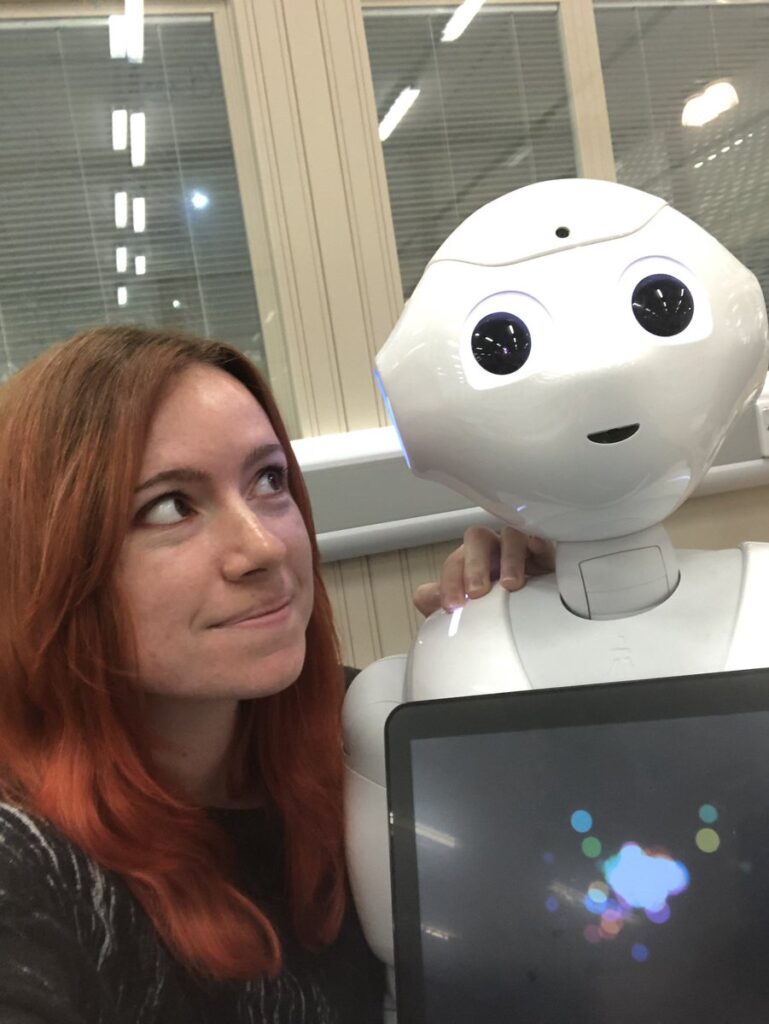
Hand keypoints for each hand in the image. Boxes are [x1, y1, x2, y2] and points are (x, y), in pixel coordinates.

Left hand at [413, 526, 554, 616]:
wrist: (537, 612)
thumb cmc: (499, 603)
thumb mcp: (469, 605)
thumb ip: (440, 600)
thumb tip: (425, 596)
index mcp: (472, 562)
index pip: (455, 562)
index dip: (450, 581)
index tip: (453, 605)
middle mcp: (495, 550)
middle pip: (478, 539)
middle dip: (475, 565)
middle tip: (477, 592)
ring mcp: (522, 549)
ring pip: (511, 536)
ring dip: (508, 557)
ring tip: (511, 585)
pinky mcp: (547, 553)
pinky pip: (543, 539)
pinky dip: (539, 543)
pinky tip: (538, 553)